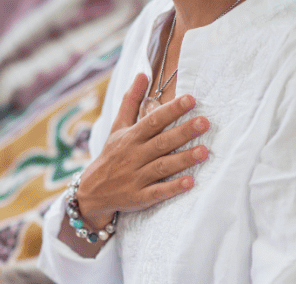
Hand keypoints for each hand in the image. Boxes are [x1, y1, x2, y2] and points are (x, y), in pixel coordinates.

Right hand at [76, 73, 210, 226]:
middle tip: (205, 122)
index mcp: (130, 138)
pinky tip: (190, 182)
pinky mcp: (139, 197)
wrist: (91, 193)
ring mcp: (136, 178)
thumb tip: (142, 74)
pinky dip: (172, 188)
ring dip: (183, 159)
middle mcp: (133, 156)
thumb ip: (131, 101)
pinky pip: (157, 192)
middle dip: (183, 132)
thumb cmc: (111, 156)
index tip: (191, 99)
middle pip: (161, 142)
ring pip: (162, 166)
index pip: (152, 121)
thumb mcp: (117, 128)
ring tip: (205, 151)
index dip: (171, 110)